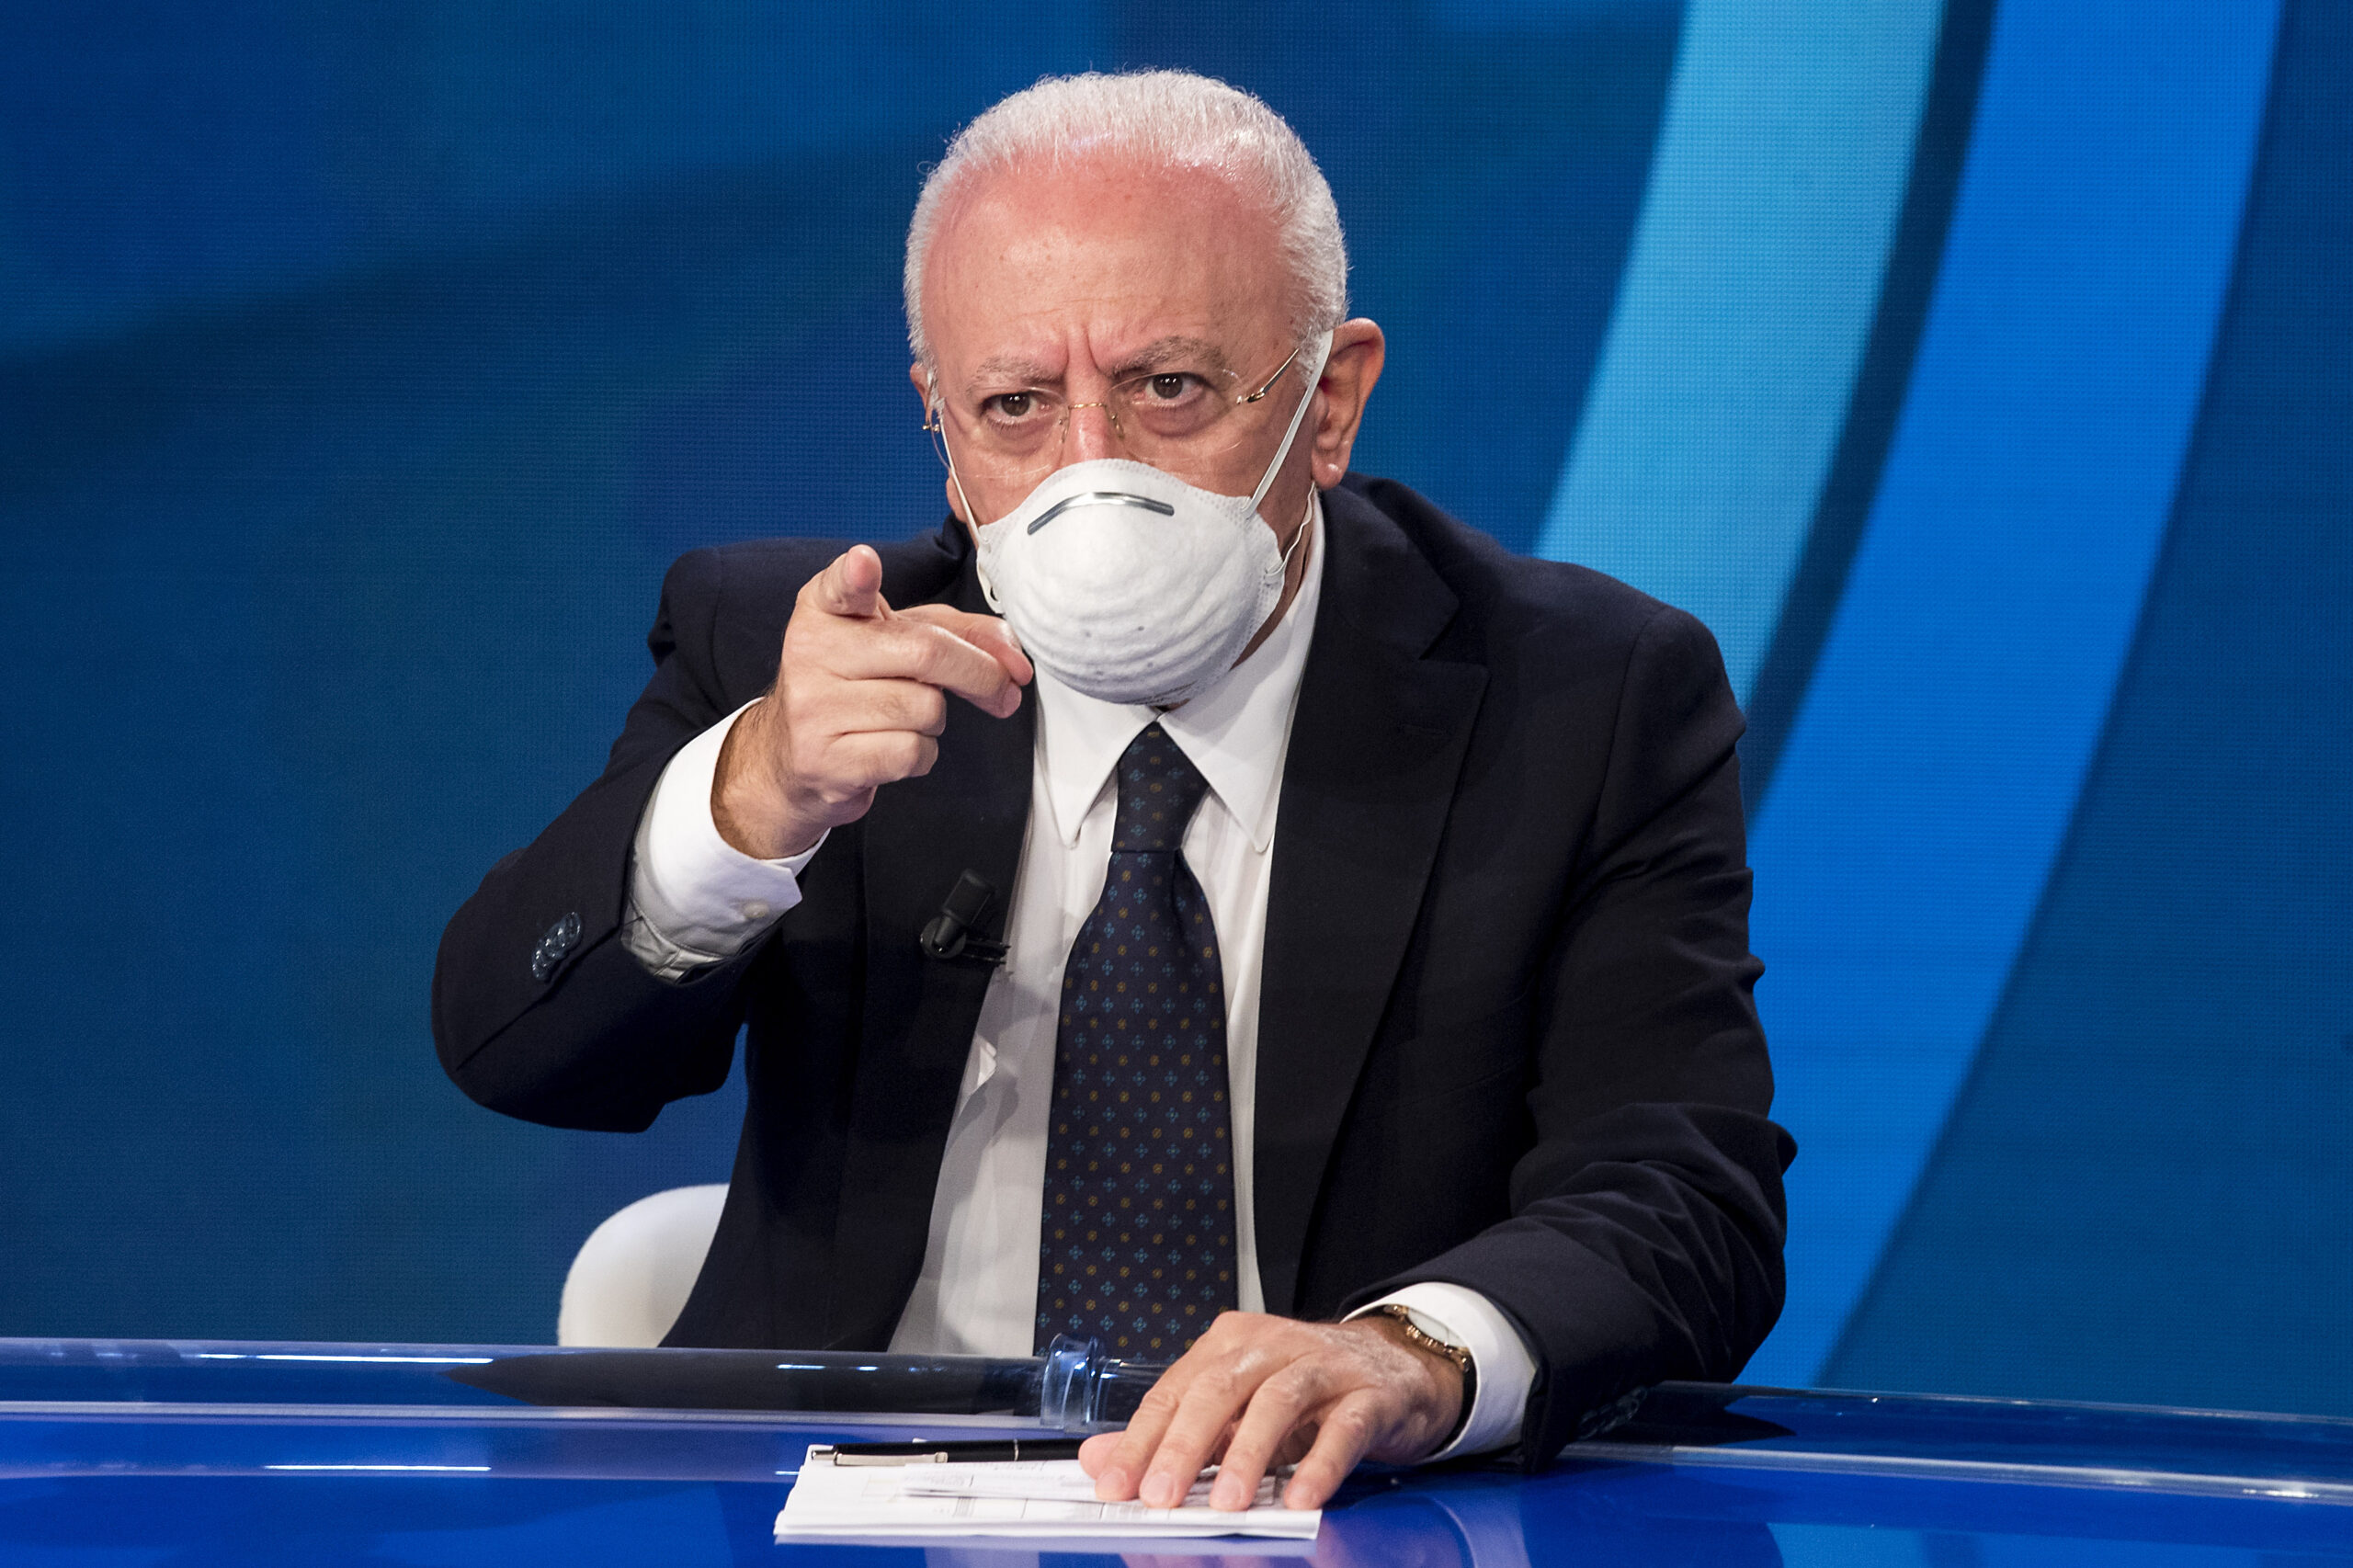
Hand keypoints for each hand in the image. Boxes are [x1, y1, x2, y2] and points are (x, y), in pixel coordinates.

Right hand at [713, 544, 1030, 857]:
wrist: (795, 758)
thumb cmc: (857, 688)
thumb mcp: (900, 643)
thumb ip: (960, 634)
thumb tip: (1014, 661)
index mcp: (825, 611)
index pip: (839, 587)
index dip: (855, 576)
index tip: (864, 562)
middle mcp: (812, 652)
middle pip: (925, 652)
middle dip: (981, 674)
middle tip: (1003, 688)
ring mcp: (814, 708)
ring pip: (925, 708)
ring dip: (937, 718)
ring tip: (906, 717)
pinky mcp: (825, 759)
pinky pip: (910, 752)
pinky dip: (922, 753)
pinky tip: (894, 747)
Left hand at [1077, 1311, 1464, 1512]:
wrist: (1396, 1368)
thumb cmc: (1307, 1391)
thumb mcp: (1235, 1409)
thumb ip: (1171, 1433)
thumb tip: (1099, 1460)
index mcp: (1231, 1344)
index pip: (1174, 1390)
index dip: (1141, 1439)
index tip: (1115, 1484)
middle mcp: (1273, 1346)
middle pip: (1219, 1389)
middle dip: (1184, 1445)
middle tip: (1162, 1495)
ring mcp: (1324, 1366)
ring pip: (1277, 1401)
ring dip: (1247, 1454)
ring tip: (1227, 1503)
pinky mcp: (1370, 1394)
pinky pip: (1344, 1426)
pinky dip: (1320, 1462)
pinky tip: (1301, 1496)